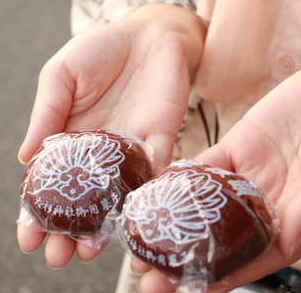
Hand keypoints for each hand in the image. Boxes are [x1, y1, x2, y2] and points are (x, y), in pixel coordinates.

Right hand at [16, 3, 205, 267]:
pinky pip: (155, 172)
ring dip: (103, 225)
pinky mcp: (161, 138)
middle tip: (58, 258)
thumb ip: (46, 113)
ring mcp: (130, 147)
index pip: (51, 181)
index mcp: (70, 135)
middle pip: (83, 199)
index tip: (27, 238)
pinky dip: (146, 195)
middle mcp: (99, 150)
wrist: (147, 32)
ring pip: (116, 195)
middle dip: (69, 229)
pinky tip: (132, 218)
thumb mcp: (61, 75)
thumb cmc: (98, 49)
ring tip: (89, 250)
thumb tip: (24, 158)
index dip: (37, 210)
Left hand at [136, 70, 300, 291]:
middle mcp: (263, 207)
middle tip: (146, 273)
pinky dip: (180, 178)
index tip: (186, 291)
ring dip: (172, 220)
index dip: (218, 277)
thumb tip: (288, 243)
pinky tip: (157, 191)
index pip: (249, 260)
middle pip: (217, 237)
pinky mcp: (233, 149)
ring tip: (140, 238)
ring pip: (203, 203)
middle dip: (181, 256)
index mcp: (288, 228)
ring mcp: (246, 178)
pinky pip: (203, 166)